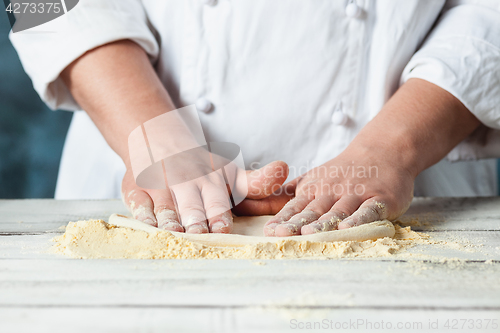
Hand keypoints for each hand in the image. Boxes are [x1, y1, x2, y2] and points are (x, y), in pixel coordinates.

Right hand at [122, 160, 288, 233]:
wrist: (159, 141)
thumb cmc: (199, 169)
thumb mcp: (229, 174)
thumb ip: (257, 181)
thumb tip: (285, 168)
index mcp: (210, 180)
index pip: (216, 202)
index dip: (219, 216)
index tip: (222, 228)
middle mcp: (185, 182)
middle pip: (191, 207)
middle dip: (196, 221)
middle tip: (199, 234)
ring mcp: (160, 186)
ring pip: (166, 208)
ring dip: (170, 221)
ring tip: (175, 232)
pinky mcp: (136, 190)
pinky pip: (139, 205)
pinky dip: (144, 215)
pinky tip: (150, 223)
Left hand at [261, 146, 414, 236]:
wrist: (384, 150)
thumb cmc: (344, 171)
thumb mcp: (313, 178)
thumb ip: (291, 192)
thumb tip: (263, 204)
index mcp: (314, 189)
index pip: (295, 206)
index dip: (282, 219)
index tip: (269, 232)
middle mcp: (332, 191)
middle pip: (313, 211)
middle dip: (297, 224)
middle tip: (283, 235)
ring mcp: (356, 194)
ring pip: (338, 211)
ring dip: (323, 223)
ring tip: (309, 234)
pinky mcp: (380, 198)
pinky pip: (368, 211)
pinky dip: (358, 220)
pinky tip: (347, 228)